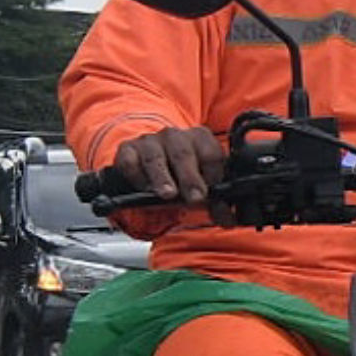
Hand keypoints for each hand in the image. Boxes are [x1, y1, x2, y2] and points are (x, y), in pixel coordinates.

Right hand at [113, 125, 233, 206]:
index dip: (214, 175)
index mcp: (199, 138)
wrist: (147, 163)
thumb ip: (215, 202)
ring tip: (167, 194)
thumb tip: (228, 220)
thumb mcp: (199, 187)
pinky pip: (130, 162)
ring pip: (155, 157)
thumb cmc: (178, 174)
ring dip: (162, 177)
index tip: (214, 194)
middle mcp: (174, 135)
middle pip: (184, 154)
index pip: (211, 153)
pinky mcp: (127, 150)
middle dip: (191, 177)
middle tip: (196, 197)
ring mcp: (149, 141)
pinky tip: (143, 188)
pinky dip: (136, 176)